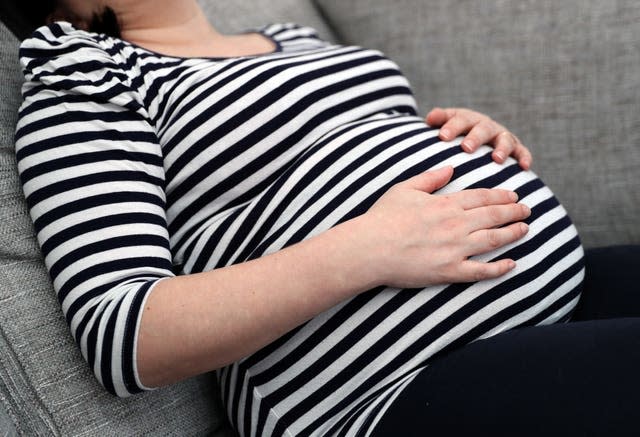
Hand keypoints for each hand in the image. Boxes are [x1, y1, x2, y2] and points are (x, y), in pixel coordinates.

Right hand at [360, 166, 529, 287]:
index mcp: (446, 204)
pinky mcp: (450, 271)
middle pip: (493, 216)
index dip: (501, 196)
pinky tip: (512, 264)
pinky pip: (481, 271)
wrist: (371, 248)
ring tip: (525, 229)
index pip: (482, 197)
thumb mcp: (404, 189)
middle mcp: (456, 225)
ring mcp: (455, 249)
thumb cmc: (383, 218)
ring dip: (513, 233)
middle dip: (513, 212)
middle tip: (528, 210)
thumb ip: (430, 178)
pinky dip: (499, 268)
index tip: (514, 195)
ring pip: (493, 240)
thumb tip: (450, 167)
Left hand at [426, 107, 531, 169]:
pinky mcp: (515, 147)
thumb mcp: (446, 124)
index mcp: (467, 119)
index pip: (459, 120)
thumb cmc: (455, 134)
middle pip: (482, 129)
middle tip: (466, 148)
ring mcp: (501, 136)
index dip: (452, 127)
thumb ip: (439, 119)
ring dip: (502, 148)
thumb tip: (430, 118)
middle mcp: (486, 125)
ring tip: (496, 159)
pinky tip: (524, 167)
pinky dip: (524, 157)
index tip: (442, 137)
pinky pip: (522, 151)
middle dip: (475, 138)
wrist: (475, 137)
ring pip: (504, 139)